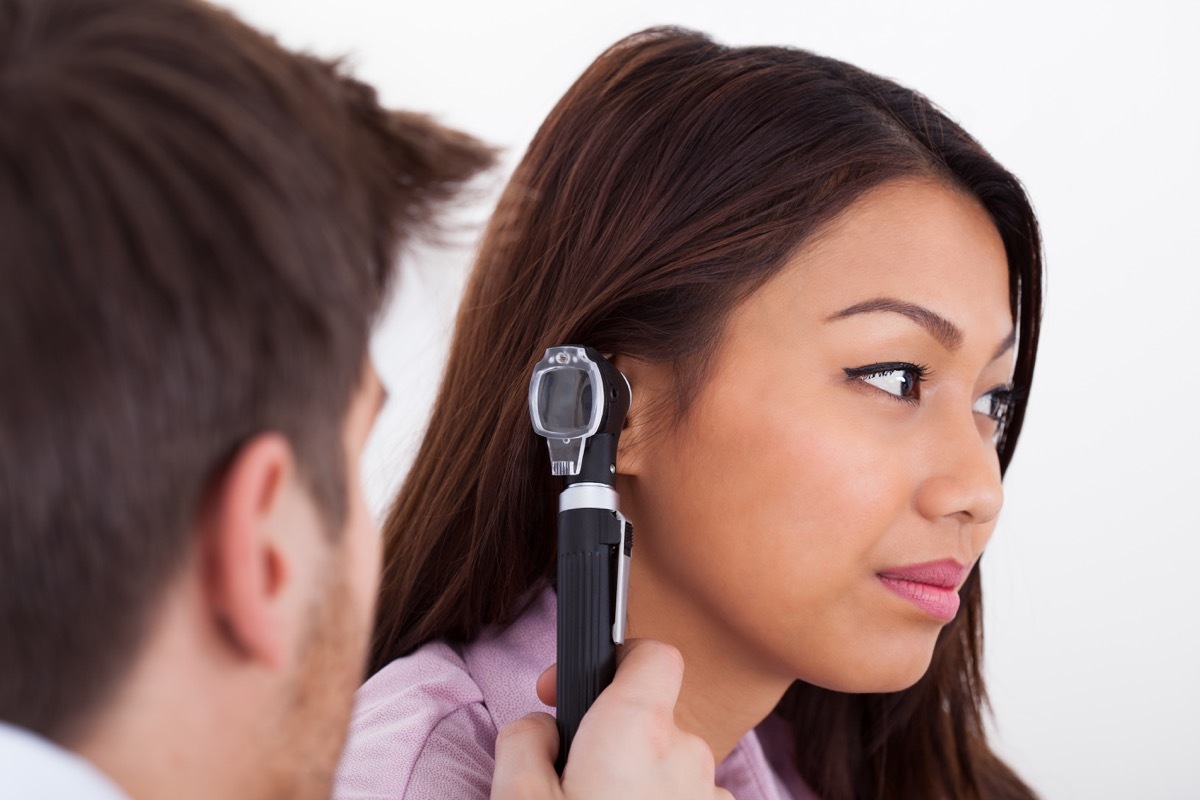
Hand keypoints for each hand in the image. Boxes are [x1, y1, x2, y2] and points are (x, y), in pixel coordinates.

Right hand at [490, 639, 730, 799]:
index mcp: (638, 732)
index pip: (654, 654)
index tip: (578, 691)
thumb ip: (524, 741)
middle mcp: (688, 756)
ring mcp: (711, 796)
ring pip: (670, 766)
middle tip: (571, 775)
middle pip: (654, 718)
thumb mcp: (516, 799)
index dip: (617, 661)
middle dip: (614, 737)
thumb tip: (542, 726)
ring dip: (638, 779)